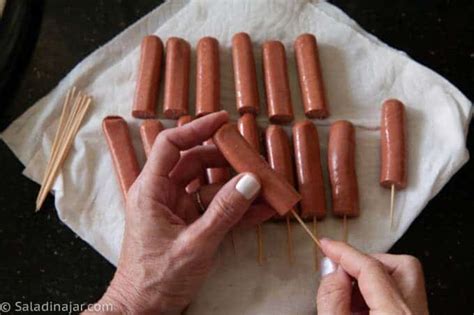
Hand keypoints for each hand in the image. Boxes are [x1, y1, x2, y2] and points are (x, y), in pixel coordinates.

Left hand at [86, 111, 273, 313]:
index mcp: (151, 189)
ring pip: (209, 186)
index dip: (196, 128)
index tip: (223, 120)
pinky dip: (236, 209)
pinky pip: (215, 210)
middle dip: (226, 160)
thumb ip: (224, 212)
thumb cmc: (156, 278)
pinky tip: (262, 209)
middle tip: (254, 160)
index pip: (171, 145)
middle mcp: (163, 194)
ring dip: (236, 187)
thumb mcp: (195, 244)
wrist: (143, 310)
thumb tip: (250, 180)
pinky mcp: (190, 226)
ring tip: (266, 185)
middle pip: (195, 163)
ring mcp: (178, 210)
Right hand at [317, 239, 428, 314]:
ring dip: (373, 281)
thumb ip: (332, 298)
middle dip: (369, 262)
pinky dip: (379, 296)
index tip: (327, 245)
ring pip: (404, 280)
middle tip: (345, 274)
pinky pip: (401, 298)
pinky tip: (359, 312)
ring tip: (349, 302)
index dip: (345, 252)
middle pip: (403, 266)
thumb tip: (333, 270)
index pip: (372, 269)